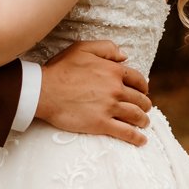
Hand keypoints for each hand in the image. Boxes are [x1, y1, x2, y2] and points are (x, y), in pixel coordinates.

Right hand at [36, 39, 151, 146]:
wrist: (44, 91)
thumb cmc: (61, 69)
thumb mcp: (83, 48)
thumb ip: (106, 48)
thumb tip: (124, 56)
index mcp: (113, 71)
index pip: (138, 79)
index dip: (143, 86)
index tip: (143, 91)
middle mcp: (116, 89)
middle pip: (140, 99)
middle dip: (144, 104)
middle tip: (144, 109)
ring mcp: (110, 108)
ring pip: (136, 115)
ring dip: (143, 120)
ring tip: (144, 123)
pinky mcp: (102, 124)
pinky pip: (126, 132)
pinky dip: (137, 137)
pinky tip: (142, 140)